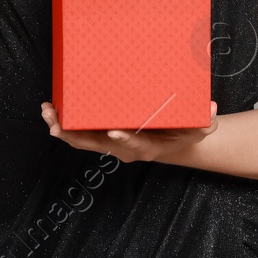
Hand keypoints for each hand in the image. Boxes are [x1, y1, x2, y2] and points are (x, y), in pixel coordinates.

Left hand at [40, 100, 218, 163]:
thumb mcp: (199, 129)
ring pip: (81, 140)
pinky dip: (66, 124)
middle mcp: (122, 149)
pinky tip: (53, 110)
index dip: (122, 139)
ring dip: (62, 128)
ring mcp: (110, 144)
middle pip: (94, 145)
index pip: (131, 144)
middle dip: (73, 134)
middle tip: (56, 122)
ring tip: (47, 113)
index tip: (112, 130)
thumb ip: (205, 122)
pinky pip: (81, 133)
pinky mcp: (103, 136)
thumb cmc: (184, 132)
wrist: (174, 142)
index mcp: (145, 147)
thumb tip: (210, 108)